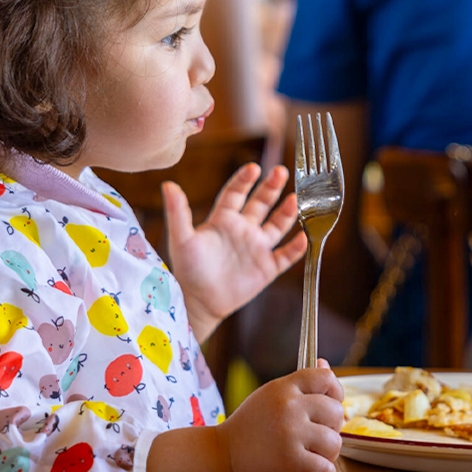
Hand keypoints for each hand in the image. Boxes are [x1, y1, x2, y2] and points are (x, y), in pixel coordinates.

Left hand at [164, 164, 308, 340]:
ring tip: (296, 198)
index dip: (244, 180)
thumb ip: (177, 212)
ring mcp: (256, 248)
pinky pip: (286, 256)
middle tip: (281, 171)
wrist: (199, 303)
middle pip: (261, 203)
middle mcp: (243, 230)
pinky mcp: (267, 268)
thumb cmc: (187, 270)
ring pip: (277, 225)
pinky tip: (304, 237)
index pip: (236, 193)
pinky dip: (296, 247)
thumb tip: (167, 185)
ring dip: (287, 212)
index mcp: (223, 220)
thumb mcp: (181, 239)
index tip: (253, 168)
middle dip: (271, 187)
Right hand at [218, 362, 344, 471]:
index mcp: (284, 388)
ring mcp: (291, 434)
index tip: (328, 408)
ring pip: (335, 442)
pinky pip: (328, 469)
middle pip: (336, 412)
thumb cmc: (249, 429)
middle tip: (313, 439)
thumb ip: (299, 385)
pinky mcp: (291, 462)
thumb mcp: (270, 397)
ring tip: (309, 456)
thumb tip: (326, 364)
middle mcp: (289, 407)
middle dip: (330, 428)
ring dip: (326, 454)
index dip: (335, 393)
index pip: (326, 378)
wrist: (221, 458)